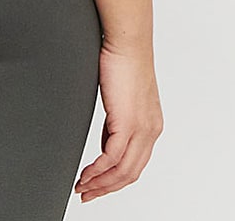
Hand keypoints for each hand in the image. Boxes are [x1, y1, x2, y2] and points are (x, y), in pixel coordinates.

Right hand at [74, 42, 163, 201]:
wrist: (127, 40)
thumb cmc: (123, 58)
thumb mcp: (120, 96)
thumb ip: (117, 120)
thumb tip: (107, 138)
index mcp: (151, 125)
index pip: (135, 163)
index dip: (116, 179)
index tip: (98, 184)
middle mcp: (151, 130)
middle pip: (130, 173)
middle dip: (107, 188)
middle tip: (87, 194)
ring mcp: (141, 128)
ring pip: (122, 171)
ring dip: (100, 183)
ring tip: (82, 187)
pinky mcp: (128, 123)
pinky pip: (112, 158)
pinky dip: (97, 170)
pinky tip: (86, 173)